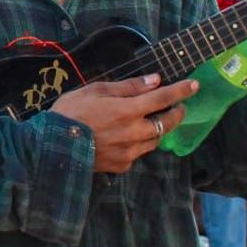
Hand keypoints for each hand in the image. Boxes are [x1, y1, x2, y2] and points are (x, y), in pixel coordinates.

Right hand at [50, 75, 199, 173]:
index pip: (164, 98)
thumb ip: (127, 87)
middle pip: (167, 123)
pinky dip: (138, 143)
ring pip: (155, 140)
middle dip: (176, 112)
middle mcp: (134, 133)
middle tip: (177, 106)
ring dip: (157, 129)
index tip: (194, 84)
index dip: (181, 90)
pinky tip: (126, 138)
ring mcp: (129, 152)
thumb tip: (154, 80)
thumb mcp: (95, 90)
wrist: (52, 147)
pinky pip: (138, 153)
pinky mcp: (121, 166)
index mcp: (127, 110)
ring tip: (150, 121)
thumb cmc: (69, 113)